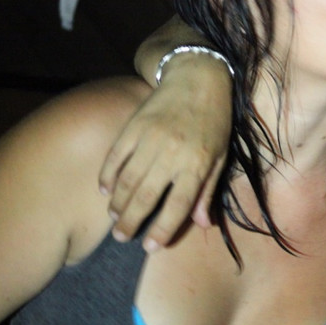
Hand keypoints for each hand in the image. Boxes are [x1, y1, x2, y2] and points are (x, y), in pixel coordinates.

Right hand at [99, 73, 230, 250]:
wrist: (197, 77)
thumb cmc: (214, 120)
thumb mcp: (220, 155)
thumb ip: (208, 190)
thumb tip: (202, 224)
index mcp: (197, 163)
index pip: (178, 206)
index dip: (163, 230)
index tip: (150, 246)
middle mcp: (172, 153)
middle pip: (146, 197)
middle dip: (132, 222)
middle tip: (123, 237)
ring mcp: (150, 139)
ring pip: (127, 180)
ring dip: (117, 204)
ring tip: (115, 219)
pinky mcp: (134, 125)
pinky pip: (116, 157)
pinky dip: (107, 175)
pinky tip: (105, 190)